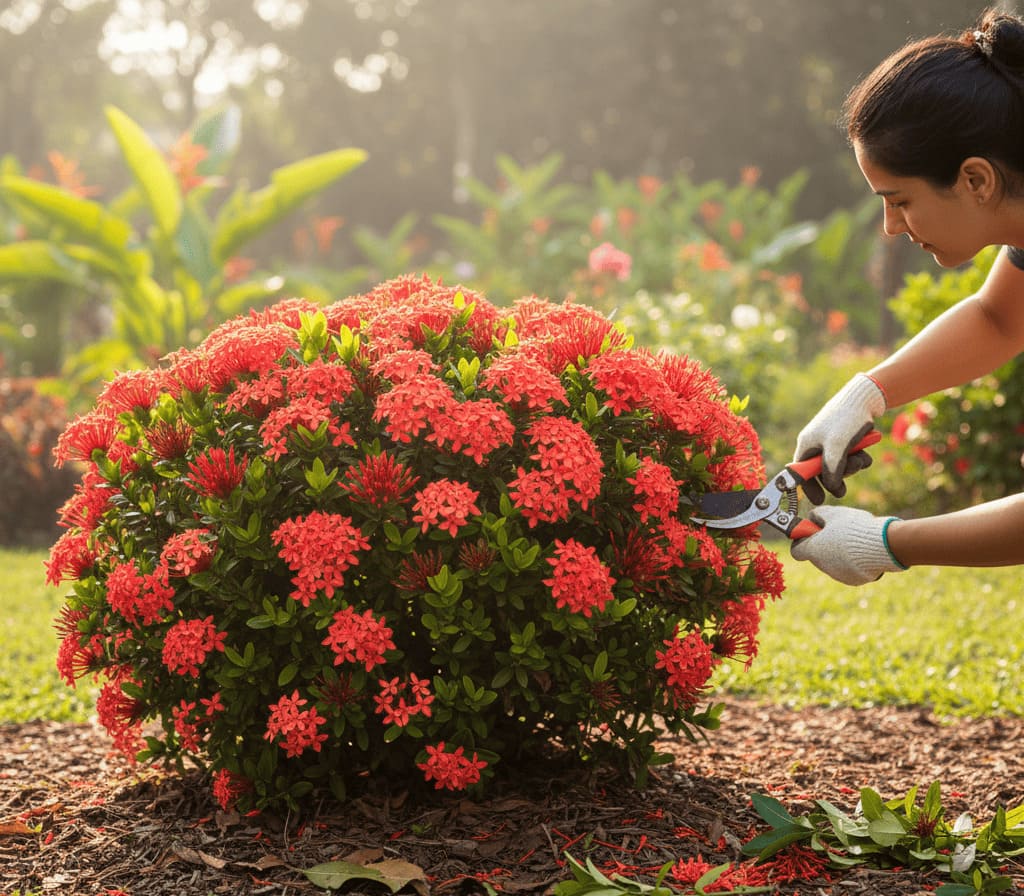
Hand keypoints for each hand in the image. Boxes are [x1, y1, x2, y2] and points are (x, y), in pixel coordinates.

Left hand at [790, 505, 907, 585]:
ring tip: (853, 539)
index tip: (811, 531)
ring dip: (837, 552)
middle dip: (823, 544)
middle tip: (837, 531)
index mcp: (813, 551)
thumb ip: (818, 514)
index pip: (797, 551)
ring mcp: (838, 575)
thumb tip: (812, 517)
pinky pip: (847, 569)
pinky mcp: (853, 580)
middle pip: (816, 555)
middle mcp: (823, 566)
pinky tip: (863, 550)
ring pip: (832, 562)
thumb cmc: (854, 527)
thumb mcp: (833, 513)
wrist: (884, 545)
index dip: (802, 540)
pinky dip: (851, 561)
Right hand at [794, 373, 886, 503]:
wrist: (865, 397)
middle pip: (822, 471)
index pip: (801, 472)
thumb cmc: (846, 419)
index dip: (808, 487)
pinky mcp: (844, 438)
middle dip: (837, 477)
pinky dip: (858, 457)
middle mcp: (816, 443)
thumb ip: (832, 469)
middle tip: (845, 488)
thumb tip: (831, 487)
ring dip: (852, 466)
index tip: (818, 500)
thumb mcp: (837, 447)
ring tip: (862, 459)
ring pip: (839, 464)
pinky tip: (866, 453)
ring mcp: (830, 440)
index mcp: (807, 444)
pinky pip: (849, 456)